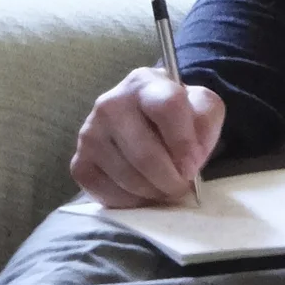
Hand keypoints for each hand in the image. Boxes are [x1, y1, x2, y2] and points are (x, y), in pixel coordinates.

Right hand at [71, 67, 225, 207]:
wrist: (144, 118)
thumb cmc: (177, 115)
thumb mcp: (201, 106)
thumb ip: (205, 121)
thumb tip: (189, 158)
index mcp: (145, 83)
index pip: (167, 108)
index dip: (184, 143)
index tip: (193, 167)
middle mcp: (110, 103)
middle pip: (145, 153)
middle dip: (171, 180)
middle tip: (182, 186)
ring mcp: (90, 133)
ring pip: (128, 177)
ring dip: (154, 192)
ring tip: (165, 188)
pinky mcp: (80, 162)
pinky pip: (107, 193)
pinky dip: (131, 201)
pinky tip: (142, 192)